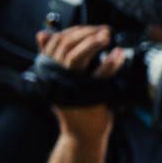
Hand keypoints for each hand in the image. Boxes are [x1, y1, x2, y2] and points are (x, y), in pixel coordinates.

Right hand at [37, 25, 126, 142]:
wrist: (83, 134)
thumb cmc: (76, 104)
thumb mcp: (60, 81)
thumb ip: (52, 58)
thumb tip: (43, 33)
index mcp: (50, 71)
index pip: (55, 42)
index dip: (74, 30)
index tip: (92, 28)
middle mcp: (57, 77)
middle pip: (64, 46)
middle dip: (85, 33)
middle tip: (104, 30)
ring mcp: (71, 86)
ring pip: (76, 57)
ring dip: (92, 42)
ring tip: (107, 36)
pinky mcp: (89, 95)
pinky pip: (100, 73)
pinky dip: (110, 61)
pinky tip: (118, 53)